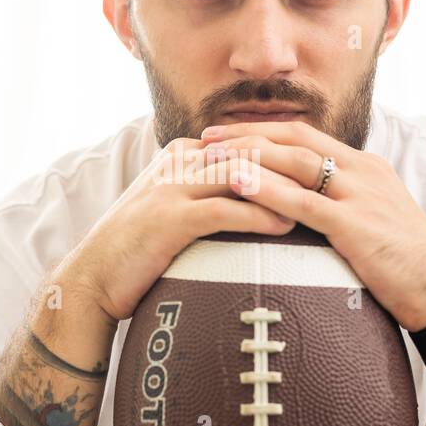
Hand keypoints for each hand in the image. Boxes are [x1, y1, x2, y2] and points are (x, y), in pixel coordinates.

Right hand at [69, 136, 308, 321]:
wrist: (91, 281)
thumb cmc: (140, 252)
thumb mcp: (176, 211)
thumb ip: (210, 196)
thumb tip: (260, 200)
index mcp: (182, 155)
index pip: (246, 145)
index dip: (286, 155)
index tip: (322, 167)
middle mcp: (178, 163)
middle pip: (249, 153)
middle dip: (293, 165)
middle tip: (333, 179)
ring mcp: (172, 188)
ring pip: (242, 175)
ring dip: (284, 187)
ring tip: (321, 201)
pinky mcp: (170, 218)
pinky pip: (225, 210)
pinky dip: (259, 215)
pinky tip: (286, 225)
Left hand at [200, 119, 425, 331]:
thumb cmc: (406, 264)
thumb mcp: (374, 222)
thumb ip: (341, 207)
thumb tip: (305, 209)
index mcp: (366, 167)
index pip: (306, 136)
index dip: (264, 132)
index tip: (228, 134)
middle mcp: (363, 172)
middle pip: (295, 140)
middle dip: (247, 136)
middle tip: (207, 137)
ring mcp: (360, 195)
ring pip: (296, 163)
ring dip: (249, 155)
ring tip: (210, 156)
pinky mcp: (356, 225)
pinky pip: (303, 202)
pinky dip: (267, 190)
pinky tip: (238, 184)